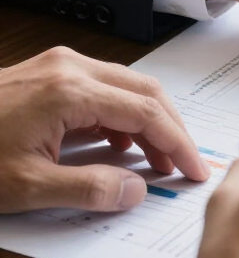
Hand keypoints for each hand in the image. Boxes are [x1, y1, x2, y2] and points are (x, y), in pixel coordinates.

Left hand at [0, 48, 207, 213]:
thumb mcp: (26, 186)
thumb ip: (89, 189)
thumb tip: (137, 191)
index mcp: (71, 91)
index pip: (147, 114)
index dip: (178, 144)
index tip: (194, 171)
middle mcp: (71, 68)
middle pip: (146, 92)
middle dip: (172, 130)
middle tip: (185, 164)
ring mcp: (59, 65)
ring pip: (128, 86)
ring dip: (150, 121)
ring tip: (158, 159)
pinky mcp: (48, 72)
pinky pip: (104, 87)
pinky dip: (123, 113)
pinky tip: (119, 143)